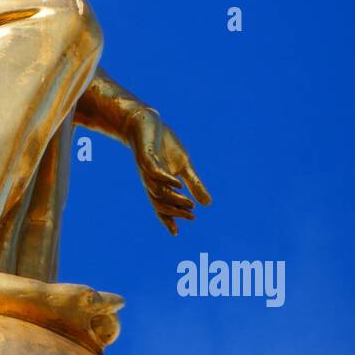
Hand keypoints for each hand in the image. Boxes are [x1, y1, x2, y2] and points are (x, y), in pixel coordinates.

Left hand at [127, 108, 210, 235]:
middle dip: (175, 212)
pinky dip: (165, 179)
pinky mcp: (146, 155)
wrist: (146, 121)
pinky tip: (178, 183)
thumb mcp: (183, 164)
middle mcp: (151, 180)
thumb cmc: (163, 144)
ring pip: (157, 191)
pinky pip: (154, 171)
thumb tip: (208, 204)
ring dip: (174, 199)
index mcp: (159, 184)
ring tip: (190, 203)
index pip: (161, 206)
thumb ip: (194, 183)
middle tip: (192, 216)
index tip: (176, 233)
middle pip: (159, 203)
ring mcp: (147, 169)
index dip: (168, 219)